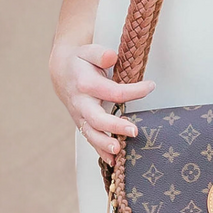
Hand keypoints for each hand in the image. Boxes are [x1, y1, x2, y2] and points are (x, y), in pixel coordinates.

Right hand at [52, 42, 153, 160]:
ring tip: (119, 151)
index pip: (112, 91)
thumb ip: (101, 54)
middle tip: (134, 131)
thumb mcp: (89, 51)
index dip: (134, 90)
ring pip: (91, 133)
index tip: (150, 86)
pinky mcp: (82, 124)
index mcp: (85, 84)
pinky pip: (90, 139)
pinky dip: (100, 151)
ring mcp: (80, 116)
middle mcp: (81, 102)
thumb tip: (111, 57)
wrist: (62, 72)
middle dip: (114, 126)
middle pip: (97, 118)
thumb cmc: (81, 61)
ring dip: (104, 144)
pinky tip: (113, 161)